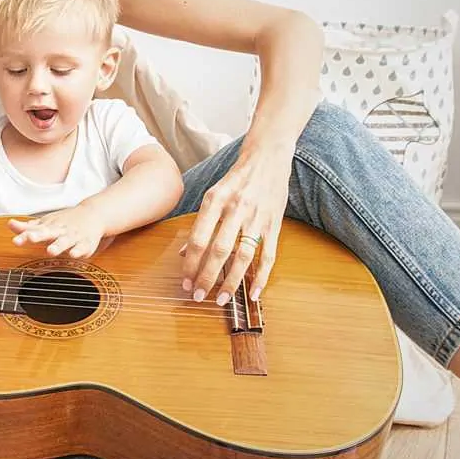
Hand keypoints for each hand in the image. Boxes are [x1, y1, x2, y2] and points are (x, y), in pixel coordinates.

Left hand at [7, 205, 105, 257]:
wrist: (93, 214)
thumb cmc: (64, 221)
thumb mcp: (46, 223)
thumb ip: (27, 227)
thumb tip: (9, 224)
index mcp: (48, 226)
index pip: (33, 231)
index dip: (23, 236)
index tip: (15, 240)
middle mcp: (59, 231)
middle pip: (47, 233)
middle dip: (37, 236)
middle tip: (29, 239)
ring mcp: (73, 237)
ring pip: (65, 242)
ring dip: (58, 246)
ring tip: (50, 251)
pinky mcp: (86, 244)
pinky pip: (82, 248)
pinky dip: (78, 251)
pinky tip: (73, 255)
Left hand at [181, 143, 292, 305]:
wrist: (267, 158)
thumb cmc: (235, 179)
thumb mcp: (212, 195)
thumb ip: (200, 223)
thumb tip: (184, 253)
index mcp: (215, 200)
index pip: (198, 239)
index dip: (190, 263)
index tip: (185, 282)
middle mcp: (236, 209)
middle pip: (218, 250)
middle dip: (207, 277)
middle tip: (197, 297)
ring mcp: (257, 218)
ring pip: (243, 256)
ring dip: (232, 282)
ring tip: (221, 300)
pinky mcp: (275, 224)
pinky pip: (268, 255)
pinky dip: (262, 276)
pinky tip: (254, 293)